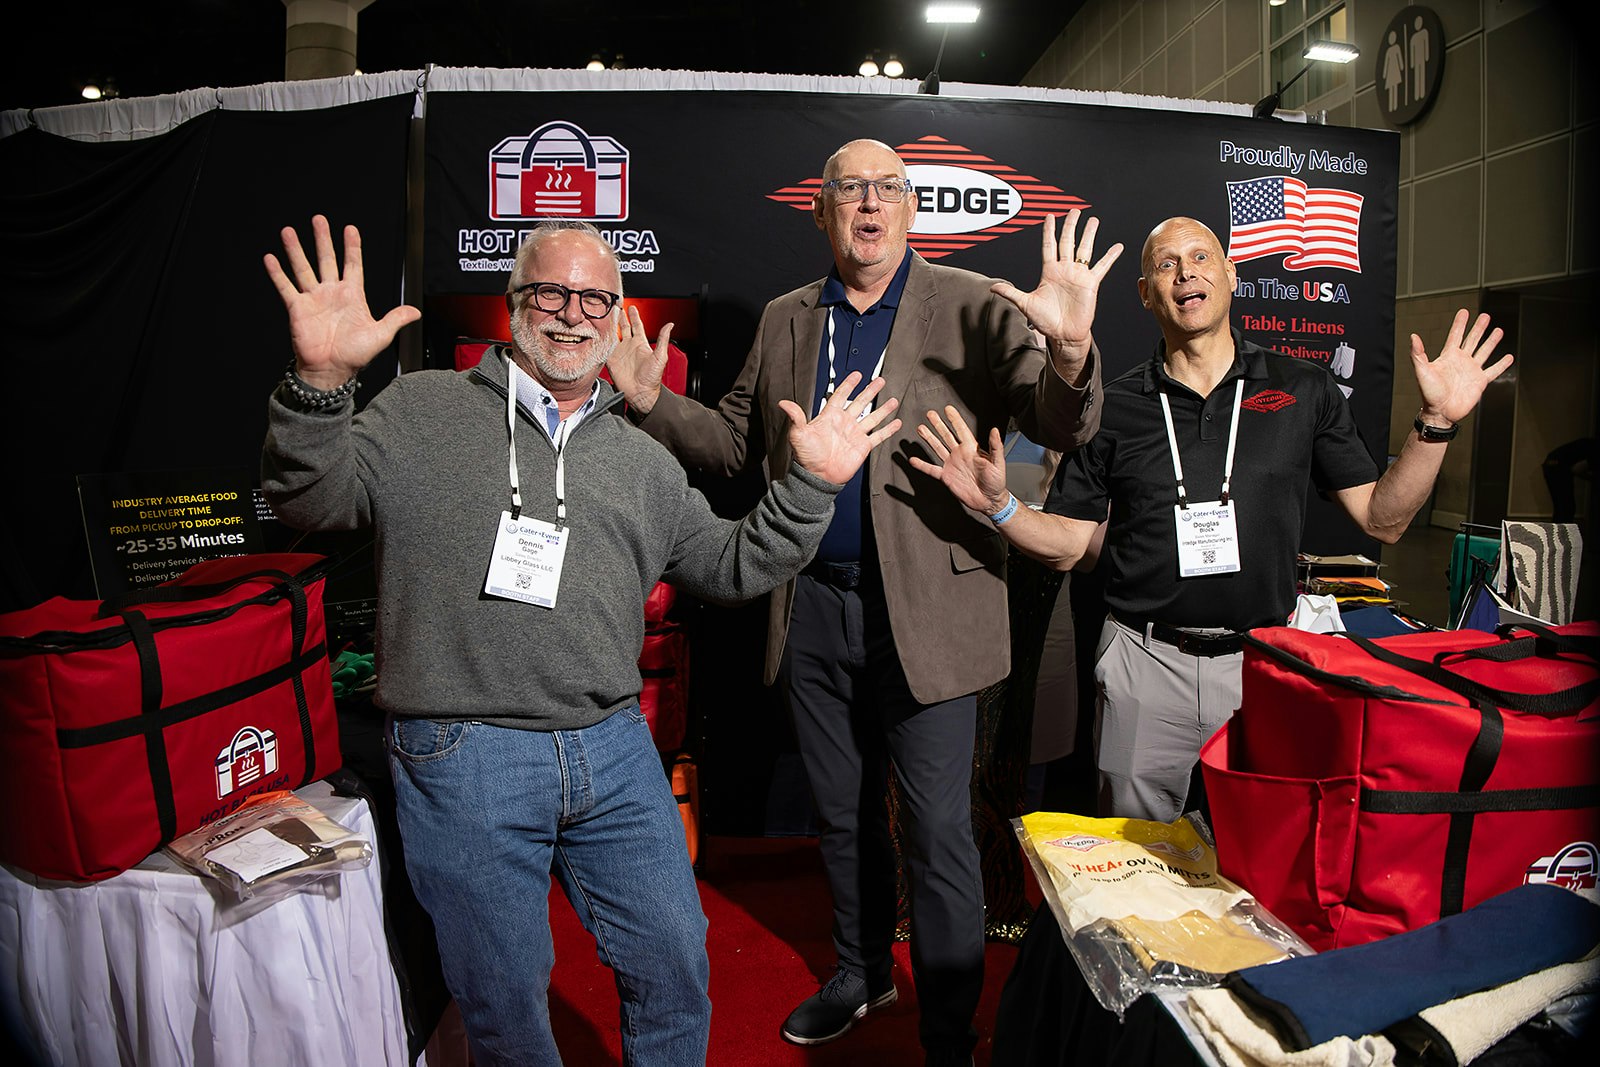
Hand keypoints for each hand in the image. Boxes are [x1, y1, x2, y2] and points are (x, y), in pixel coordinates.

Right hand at [263, 215, 419, 389]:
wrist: (331, 371)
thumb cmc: (355, 356)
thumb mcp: (380, 335)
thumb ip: (395, 319)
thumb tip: (416, 311)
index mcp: (352, 296)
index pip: (353, 265)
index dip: (352, 247)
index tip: (350, 228)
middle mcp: (331, 293)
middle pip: (326, 259)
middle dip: (323, 239)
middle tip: (318, 219)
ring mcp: (313, 299)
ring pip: (303, 268)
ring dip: (296, 250)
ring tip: (289, 231)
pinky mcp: (297, 308)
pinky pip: (286, 287)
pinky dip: (277, 273)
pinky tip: (270, 259)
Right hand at [607, 305, 671, 413]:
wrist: (641, 393)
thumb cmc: (652, 378)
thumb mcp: (660, 357)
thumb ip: (663, 339)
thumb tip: (670, 325)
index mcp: (641, 344)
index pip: (637, 326)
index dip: (634, 316)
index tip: (631, 307)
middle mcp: (629, 346)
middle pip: (623, 327)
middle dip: (620, 317)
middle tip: (615, 307)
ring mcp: (620, 352)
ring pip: (613, 335)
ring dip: (609, 325)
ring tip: (605, 316)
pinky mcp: (611, 360)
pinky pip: (605, 347)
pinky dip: (601, 339)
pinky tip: (597, 331)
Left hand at [779, 372, 901, 484]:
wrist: (817, 477)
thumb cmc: (806, 457)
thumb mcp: (798, 434)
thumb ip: (796, 417)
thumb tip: (784, 403)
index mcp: (830, 417)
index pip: (840, 396)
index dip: (848, 385)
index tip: (856, 374)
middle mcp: (844, 423)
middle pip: (860, 402)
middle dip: (870, 391)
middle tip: (880, 380)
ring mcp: (855, 434)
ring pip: (872, 417)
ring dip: (883, 409)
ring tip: (893, 399)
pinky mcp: (863, 446)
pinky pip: (878, 436)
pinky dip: (888, 429)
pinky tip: (896, 422)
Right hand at [909, 406, 1010, 514]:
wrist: (989, 500)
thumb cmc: (997, 482)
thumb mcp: (998, 463)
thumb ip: (995, 446)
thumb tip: (994, 430)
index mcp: (972, 449)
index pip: (961, 430)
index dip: (954, 419)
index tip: (948, 409)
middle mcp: (960, 454)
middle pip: (946, 435)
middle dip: (938, 424)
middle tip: (930, 414)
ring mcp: (952, 464)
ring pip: (937, 448)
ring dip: (929, 438)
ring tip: (921, 429)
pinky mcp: (946, 476)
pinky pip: (931, 469)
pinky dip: (922, 465)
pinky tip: (914, 460)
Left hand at [990, 209, 1123, 381]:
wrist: (1063, 334)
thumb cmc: (1045, 321)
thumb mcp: (1025, 304)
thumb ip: (1011, 292)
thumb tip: (993, 287)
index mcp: (1049, 271)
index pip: (1049, 246)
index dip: (1049, 231)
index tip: (1050, 216)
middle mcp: (1065, 270)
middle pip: (1068, 242)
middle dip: (1070, 225)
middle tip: (1074, 211)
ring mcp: (1078, 275)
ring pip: (1085, 249)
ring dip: (1089, 234)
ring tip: (1093, 220)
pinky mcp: (1091, 284)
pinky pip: (1102, 267)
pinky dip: (1110, 256)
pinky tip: (1117, 246)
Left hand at [1411, 309, 1513, 425]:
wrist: (1440, 412)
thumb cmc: (1429, 394)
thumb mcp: (1422, 371)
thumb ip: (1417, 354)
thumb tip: (1413, 336)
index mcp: (1448, 357)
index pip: (1455, 335)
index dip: (1460, 323)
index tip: (1464, 312)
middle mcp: (1461, 361)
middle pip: (1472, 340)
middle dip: (1478, 328)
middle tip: (1485, 316)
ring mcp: (1471, 371)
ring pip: (1484, 352)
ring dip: (1491, 341)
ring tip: (1499, 330)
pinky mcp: (1480, 382)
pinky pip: (1494, 371)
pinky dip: (1502, 364)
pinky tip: (1509, 358)